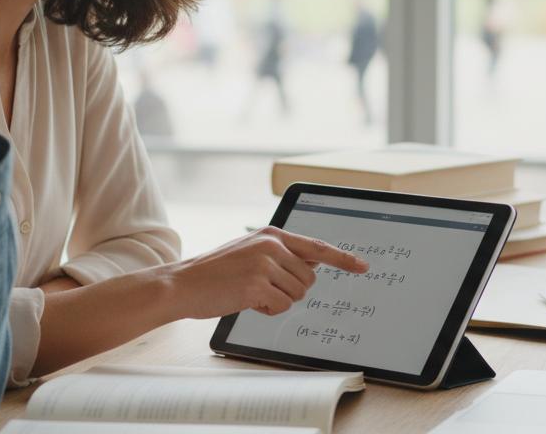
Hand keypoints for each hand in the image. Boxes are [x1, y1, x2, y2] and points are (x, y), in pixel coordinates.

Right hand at [165, 227, 368, 319]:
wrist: (183, 283)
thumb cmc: (216, 272)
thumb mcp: (249, 253)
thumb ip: (280, 255)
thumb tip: (312, 264)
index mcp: (271, 234)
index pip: (316, 246)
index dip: (342, 258)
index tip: (362, 266)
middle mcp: (270, 245)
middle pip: (308, 278)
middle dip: (291, 289)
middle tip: (263, 288)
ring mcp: (264, 264)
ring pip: (297, 294)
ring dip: (278, 301)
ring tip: (250, 292)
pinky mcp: (257, 285)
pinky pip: (281, 306)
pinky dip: (267, 310)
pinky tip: (246, 301)